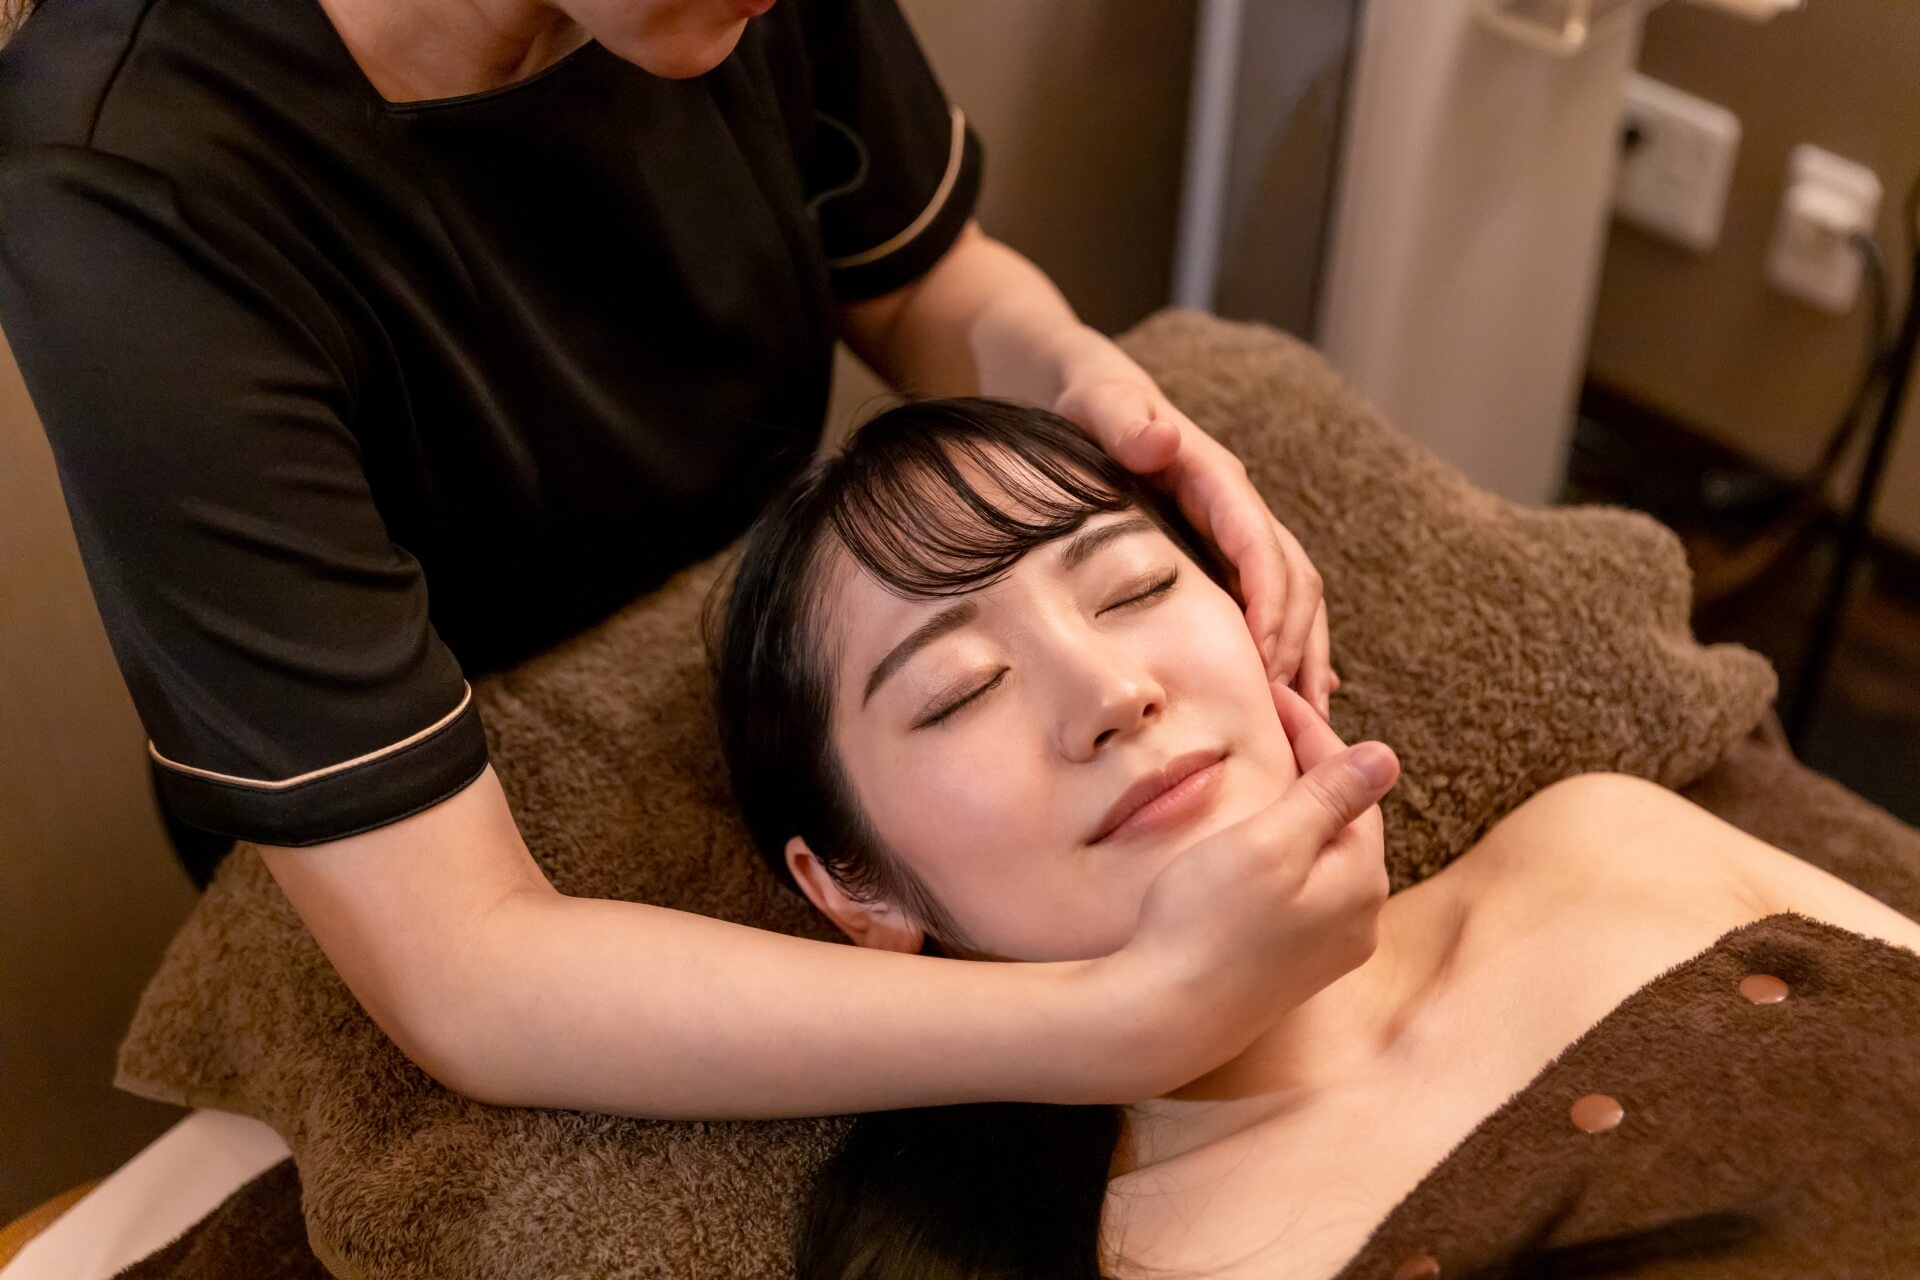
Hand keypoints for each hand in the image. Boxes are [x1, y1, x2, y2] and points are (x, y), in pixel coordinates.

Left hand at [1054, 375, 1338, 718]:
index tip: (1266, 662)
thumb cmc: (1079, 394)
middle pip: (1291, 578)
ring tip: (1305, 728)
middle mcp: (1235, 505)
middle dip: (1296, 646)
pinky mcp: (1219, 550)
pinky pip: (1265, 602)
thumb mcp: (1091, 396)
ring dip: (1303, 658)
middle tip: (1287, 717)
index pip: (1259, 545)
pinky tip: (1286, 702)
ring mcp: (1231, 530)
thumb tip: (1162, 440)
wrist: (1070, 383)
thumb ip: (1121, 415)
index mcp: (1212, 475)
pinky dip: (1283, 650)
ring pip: (1291, 597)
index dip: (1269, 604)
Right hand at [1097, 688, 1395, 1096]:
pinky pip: (1304, 890)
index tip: (1273, 693)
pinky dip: (1284, 853)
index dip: (1312, 732)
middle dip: (1310, 768)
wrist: (1165, 1014)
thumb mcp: (1270, 843)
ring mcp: (1328, 948)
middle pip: (1343, 820)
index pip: (1350, 783)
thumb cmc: (1208, 921)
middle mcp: (1359, 917)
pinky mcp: (1293, 966)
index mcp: (1361, 878)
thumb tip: (1388, 756)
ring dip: (1296, 811)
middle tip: (1268, 723)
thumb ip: (1330, 797)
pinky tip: (1253, 845)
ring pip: (1324, 856)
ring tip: (1260, 772)